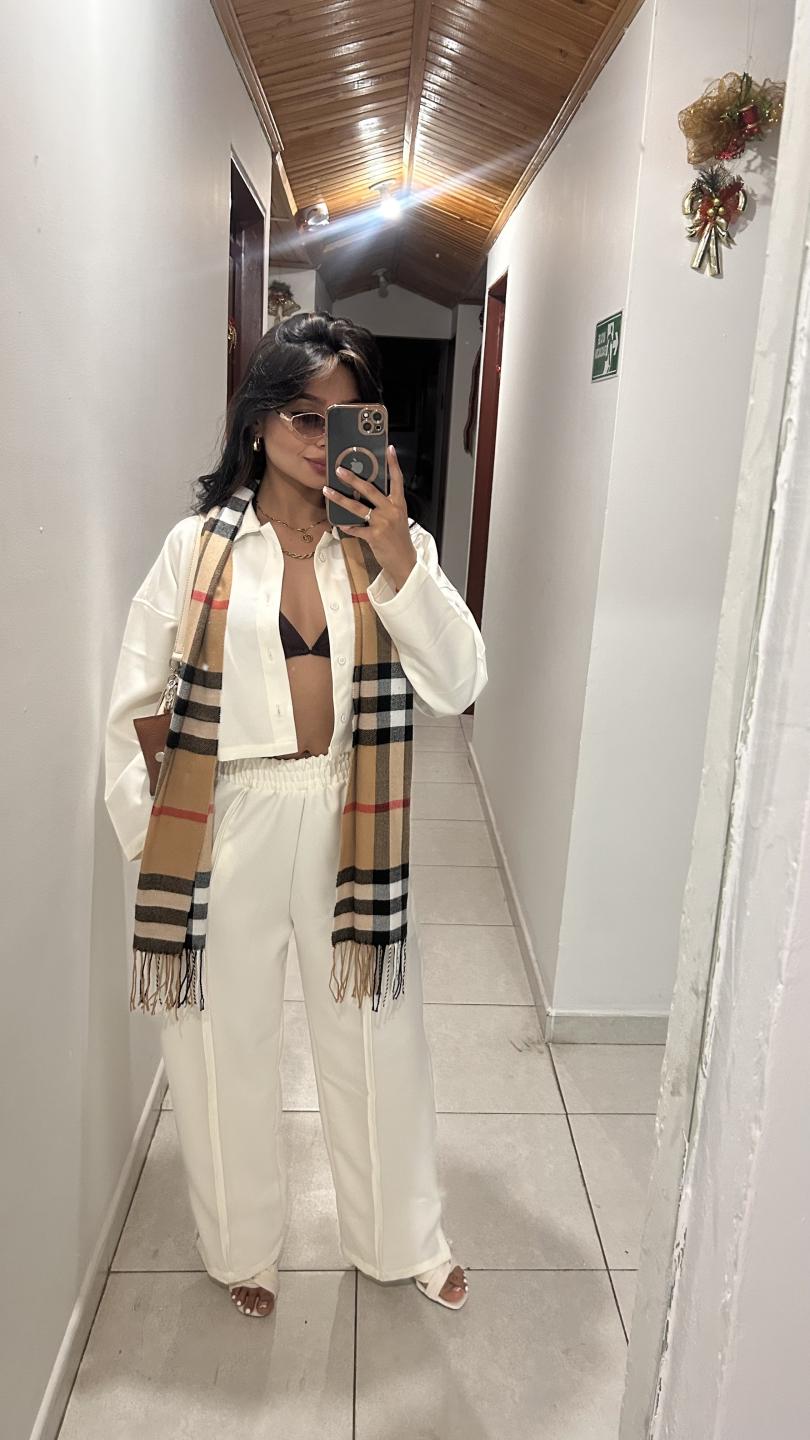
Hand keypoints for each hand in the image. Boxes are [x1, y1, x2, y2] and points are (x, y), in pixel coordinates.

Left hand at [323, 443, 416, 590]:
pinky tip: (338, 523)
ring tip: (327, 490)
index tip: (389, 448)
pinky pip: (355, 528)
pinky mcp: (374, 536)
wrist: (404, 560)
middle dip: (353, 479)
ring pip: (358, 507)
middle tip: (339, 470)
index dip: (393, 464)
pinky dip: (346, 526)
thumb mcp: (397, 517)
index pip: (397, 480)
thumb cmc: (399, 538)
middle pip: (370, 490)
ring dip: (340, 499)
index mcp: (399, 504)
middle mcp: (391, 511)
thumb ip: (386, 504)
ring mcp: (382, 523)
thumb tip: (367, 493)